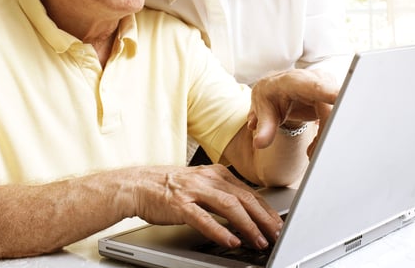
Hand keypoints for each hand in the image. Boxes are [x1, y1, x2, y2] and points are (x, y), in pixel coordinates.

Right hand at [131, 164, 282, 249]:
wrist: (136, 185)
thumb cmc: (167, 188)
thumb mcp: (199, 184)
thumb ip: (221, 194)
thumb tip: (245, 211)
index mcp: (215, 173)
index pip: (248, 192)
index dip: (266, 210)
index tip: (278, 223)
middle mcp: (207, 178)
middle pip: (244, 198)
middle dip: (264, 218)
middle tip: (277, 234)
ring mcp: (194, 191)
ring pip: (229, 206)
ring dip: (248, 225)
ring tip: (260, 240)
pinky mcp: (180, 204)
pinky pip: (204, 219)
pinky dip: (220, 231)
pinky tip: (231, 241)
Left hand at [247, 69, 339, 155]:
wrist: (276, 90)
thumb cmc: (269, 96)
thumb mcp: (263, 110)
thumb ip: (264, 127)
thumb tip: (260, 143)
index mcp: (294, 81)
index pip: (314, 87)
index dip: (328, 92)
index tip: (340, 98)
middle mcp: (315, 80)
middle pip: (330, 108)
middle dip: (325, 133)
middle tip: (312, 154)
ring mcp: (328, 86)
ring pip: (337, 115)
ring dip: (326, 137)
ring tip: (310, 152)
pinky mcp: (335, 96)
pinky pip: (337, 119)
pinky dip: (327, 135)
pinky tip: (315, 145)